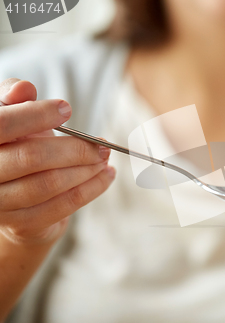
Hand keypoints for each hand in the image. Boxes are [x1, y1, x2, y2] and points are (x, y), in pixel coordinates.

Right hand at [0, 79, 115, 244]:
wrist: (14, 195)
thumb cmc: (16, 145)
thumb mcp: (11, 117)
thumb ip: (13, 99)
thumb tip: (24, 89)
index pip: (2, 125)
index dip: (36, 115)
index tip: (66, 109)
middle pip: (31, 157)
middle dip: (75, 148)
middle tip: (102, 143)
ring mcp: (0, 204)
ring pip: (49, 184)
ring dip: (87, 169)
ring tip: (105, 158)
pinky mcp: (21, 224)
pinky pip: (63, 206)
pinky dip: (92, 188)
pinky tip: (107, 175)